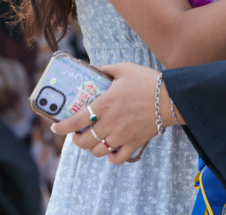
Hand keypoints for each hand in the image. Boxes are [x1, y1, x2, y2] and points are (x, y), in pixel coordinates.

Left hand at [51, 62, 178, 164]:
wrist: (171, 96)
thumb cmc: (147, 80)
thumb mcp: (124, 68)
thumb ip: (105, 69)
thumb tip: (92, 67)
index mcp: (105, 104)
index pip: (75, 121)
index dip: (61, 127)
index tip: (55, 127)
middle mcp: (110, 123)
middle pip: (84, 141)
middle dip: (76, 139)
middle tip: (76, 133)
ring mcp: (122, 135)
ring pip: (98, 151)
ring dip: (91, 147)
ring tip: (93, 139)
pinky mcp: (134, 143)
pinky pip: (117, 159)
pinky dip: (111, 157)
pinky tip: (110, 148)